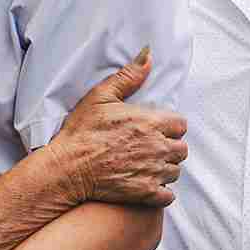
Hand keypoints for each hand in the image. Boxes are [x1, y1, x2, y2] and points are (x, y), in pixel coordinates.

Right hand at [46, 49, 186, 207]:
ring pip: (175, 171)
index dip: (169, 126)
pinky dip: (161, 191)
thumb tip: (148, 54)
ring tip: (146, 165)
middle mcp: (157, 148)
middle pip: (182, 149)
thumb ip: (128, 76)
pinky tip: (146, 183)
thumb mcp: (100, 96)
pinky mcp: (146, 194)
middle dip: (169, 147)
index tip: (155, 128)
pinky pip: (168, 195)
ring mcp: (153, 172)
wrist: (67, 168)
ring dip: (165, 168)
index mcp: (149, 123)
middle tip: (151, 147)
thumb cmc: (81, 131)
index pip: (181, 124)